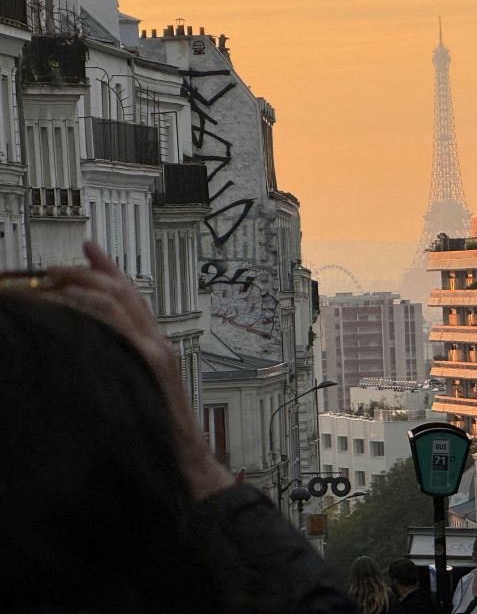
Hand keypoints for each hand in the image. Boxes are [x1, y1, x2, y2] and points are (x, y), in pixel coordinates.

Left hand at [42, 242, 232, 499]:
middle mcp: (157, 342)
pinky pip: (120, 324)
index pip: (130, 296)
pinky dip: (96, 308)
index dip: (108, 268)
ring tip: (55, 280)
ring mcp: (156, 351)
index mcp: (154, 347)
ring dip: (84, 283)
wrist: (188, 460)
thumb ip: (121, 365)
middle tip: (56, 266)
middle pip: (125, 290)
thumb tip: (88, 351)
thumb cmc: (160, 435)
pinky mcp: (152, 363)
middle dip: (88, 270)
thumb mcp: (138, 391)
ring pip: (121, 300)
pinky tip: (73, 303)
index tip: (88, 249)